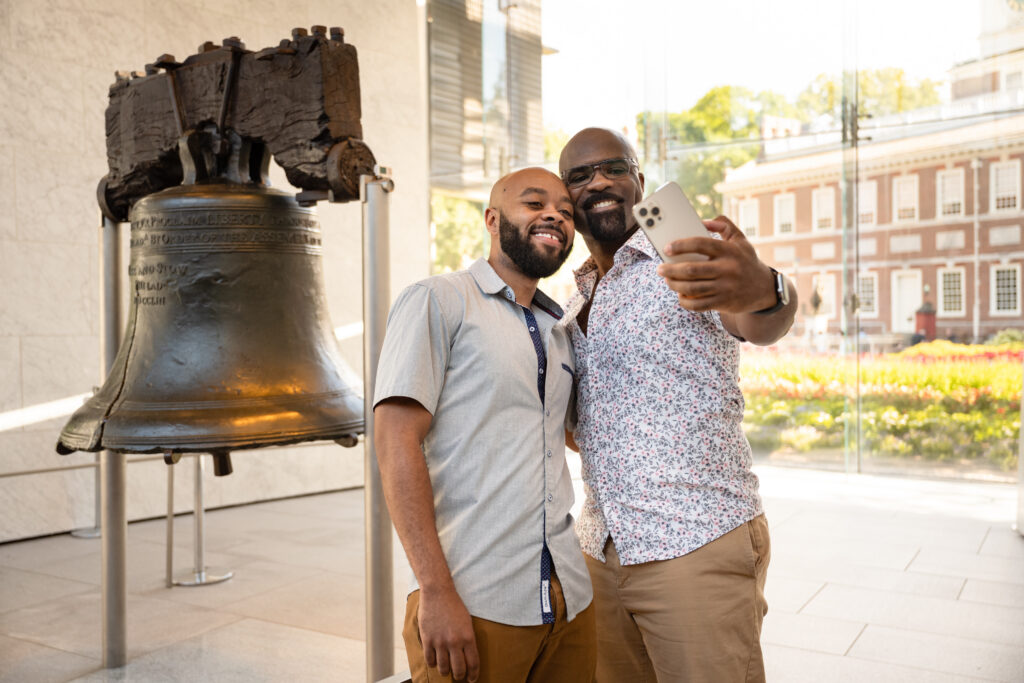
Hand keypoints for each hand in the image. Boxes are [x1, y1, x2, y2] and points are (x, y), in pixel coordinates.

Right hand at [418, 586, 479, 681]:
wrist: (438, 593)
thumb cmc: (454, 605)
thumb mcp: (468, 622)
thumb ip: (468, 639)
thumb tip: (468, 655)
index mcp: (468, 637)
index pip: (473, 663)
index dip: (473, 675)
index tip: (472, 679)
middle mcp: (455, 642)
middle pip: (458, 669)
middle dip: (459, 676)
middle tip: (459, 676)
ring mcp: (440, 642)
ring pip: (443, 668)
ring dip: (445, 672)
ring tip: (446, 671)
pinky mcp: (427, 639)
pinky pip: (429, 660)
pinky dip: (432, 663)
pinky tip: (435, 662)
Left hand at [655, 215, 774, 313]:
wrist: (765, 289)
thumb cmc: (746, 261)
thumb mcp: (741, 240)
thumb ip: (724, 225)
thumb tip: (703, 222)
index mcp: (729, 250)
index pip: (700, 244)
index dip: (681, 245)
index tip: (667, 248)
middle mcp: (727, 269)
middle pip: (691, 269)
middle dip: (670, 270)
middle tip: (660, 269)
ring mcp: (725, 287)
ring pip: (692, 288)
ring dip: (674, 285)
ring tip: (667, 280)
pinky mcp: (723, 302)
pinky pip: (698, 304)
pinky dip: (685, 301)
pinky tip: (680, 295)